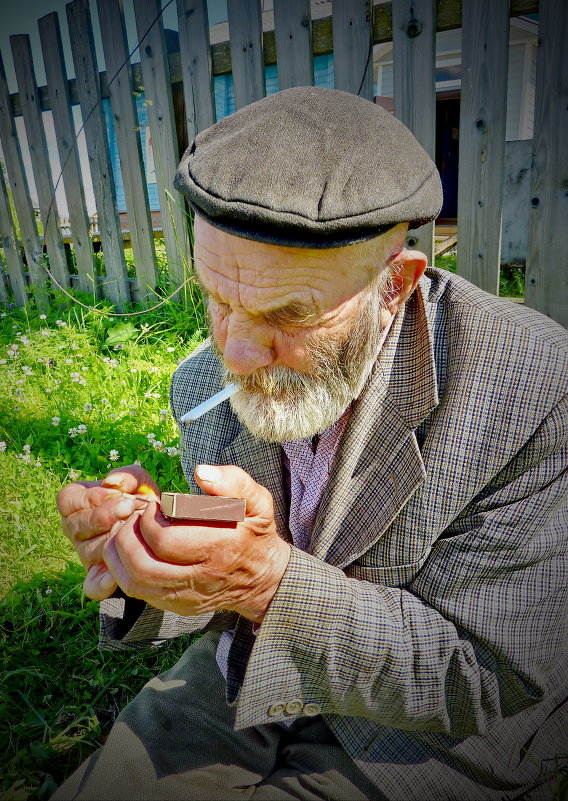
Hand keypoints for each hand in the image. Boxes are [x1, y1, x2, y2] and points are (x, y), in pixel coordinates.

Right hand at [56, 465, 158, 599]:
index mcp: (78, 505)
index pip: (67, 500)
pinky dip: (102, 583)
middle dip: (102, 517)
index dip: (89, 497)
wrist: (163, 532)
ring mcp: (86, 555)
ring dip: (112, 541)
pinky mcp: (99, 578)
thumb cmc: (144, 502)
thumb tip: (113, 482)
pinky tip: (117, 574)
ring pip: (88, 551)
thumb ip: (129, 475)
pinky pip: (92, 586)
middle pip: (74, 526)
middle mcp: (76, 531)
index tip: (116, 494)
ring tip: (134, 532)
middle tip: (128, 509)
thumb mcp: (141, 483)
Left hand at [102, 465, 291, 622]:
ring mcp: (189, 597)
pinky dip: (124, 571)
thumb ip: (234, 482)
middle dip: (128, 537)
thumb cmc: (255, 532)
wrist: (264, 578)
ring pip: (136, 583)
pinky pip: (140, 594)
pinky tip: (129, 551)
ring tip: (125, 532)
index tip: (154, 505)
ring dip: (119, 556)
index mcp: (220, 548)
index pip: (166, 540)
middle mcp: (202, 577)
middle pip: (144, 565)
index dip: (149, 519)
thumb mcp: (258, 502)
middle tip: (134, 518)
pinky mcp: (179, 607)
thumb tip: (201, 472)